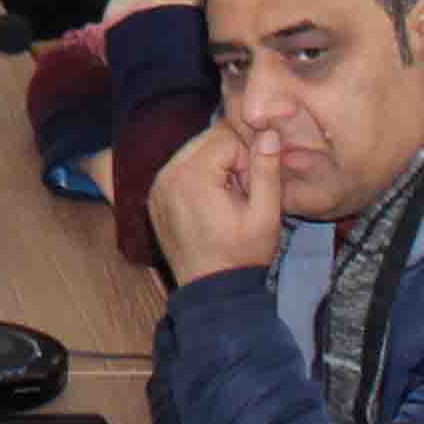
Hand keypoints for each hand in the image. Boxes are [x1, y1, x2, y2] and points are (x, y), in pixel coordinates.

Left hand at [146, 119, 289, 281]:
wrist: (213, 291)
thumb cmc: (242, 256)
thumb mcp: (266, 215)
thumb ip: (267, 170)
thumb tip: (268, 133)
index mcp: (192, 175)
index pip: (227, 137)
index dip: (247, 160)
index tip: (250, 189)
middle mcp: (167, 174)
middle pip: (206, 139)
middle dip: (230, 159)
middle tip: (240, 194)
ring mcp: (157, 185)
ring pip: (193, 151)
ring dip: (215, 167)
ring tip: (227, 200)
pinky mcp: (154, 196)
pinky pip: (180, 169)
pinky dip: (198, 178)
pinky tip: (210, 205)